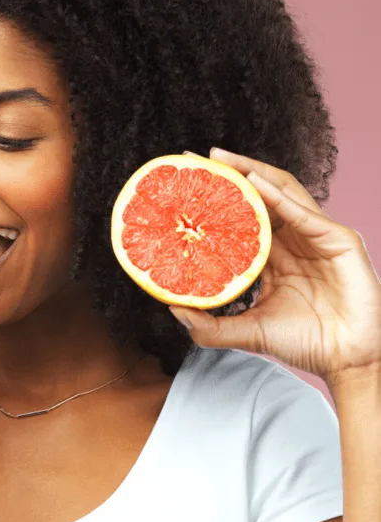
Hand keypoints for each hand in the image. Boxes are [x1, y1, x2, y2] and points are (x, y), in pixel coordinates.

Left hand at [169, 148, 380, 387]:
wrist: (347, 362)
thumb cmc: (307, 343)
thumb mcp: (250, 331)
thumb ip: (212, 326)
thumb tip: (174, 309)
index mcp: (275, 253)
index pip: (244, 214)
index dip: (219, 197)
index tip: (187, 182)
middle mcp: (294, 237)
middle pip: (261, 193)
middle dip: (232, 172)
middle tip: (198, 160)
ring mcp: (317, 235)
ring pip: (283, 191)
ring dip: (252, 171)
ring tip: (222, 160)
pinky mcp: (339, 239)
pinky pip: (304, 212)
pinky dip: (278, 196)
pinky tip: (254, 182)